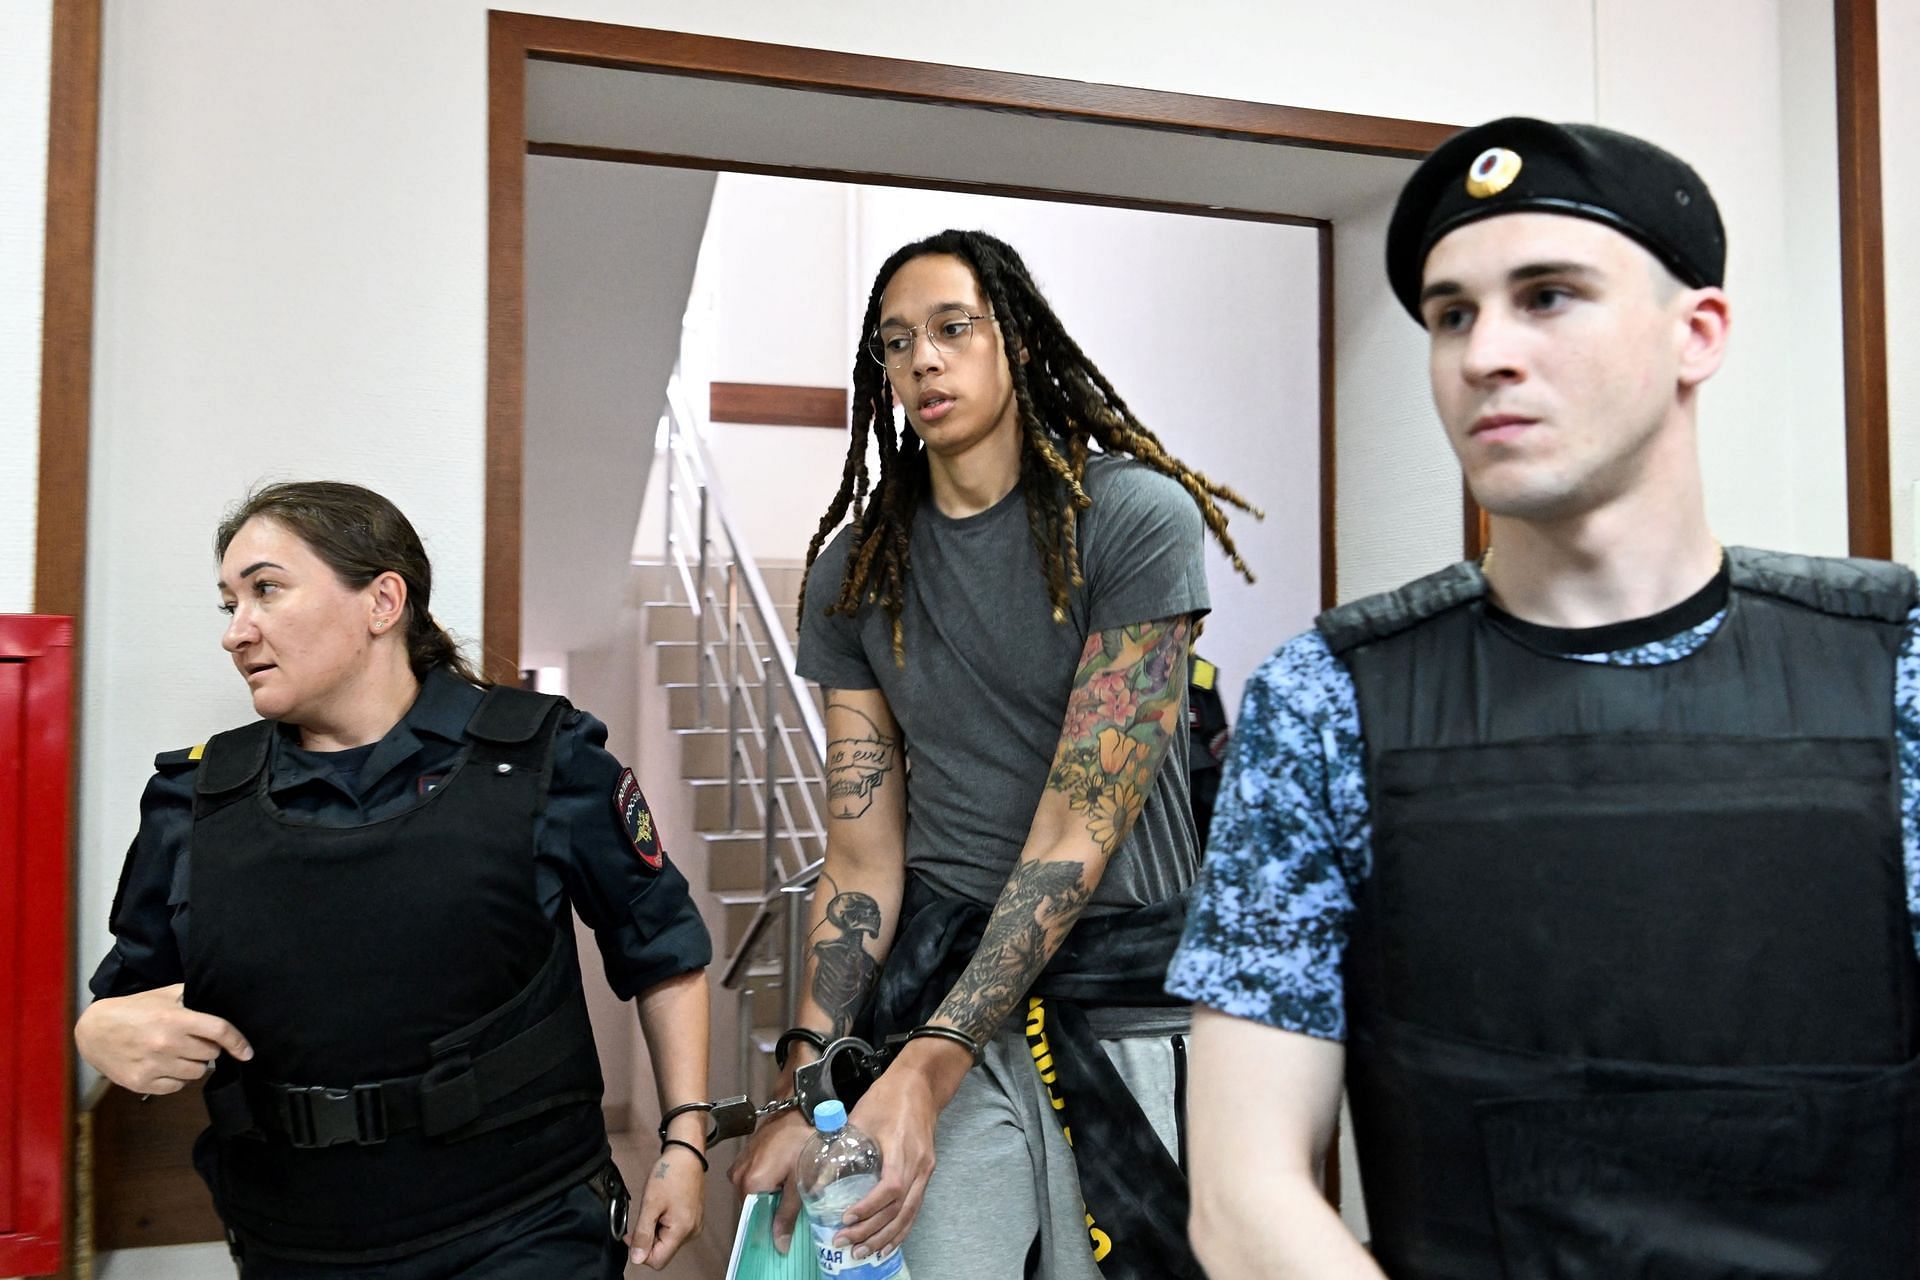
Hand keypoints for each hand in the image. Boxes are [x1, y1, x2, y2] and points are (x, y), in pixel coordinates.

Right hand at [74, 984, 252, 1093]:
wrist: (93, 1031)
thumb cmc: (132, 1009)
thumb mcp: (163, 994)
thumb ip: (192, 997)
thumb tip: (219, 1003)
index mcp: (175, 1019)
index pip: (219, 1032)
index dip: (238, 1043)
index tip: (247, 1052)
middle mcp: (166, 1044)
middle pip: (210, 1055)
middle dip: (207, 1049)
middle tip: (193, 1041)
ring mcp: (154, 1066)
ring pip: (196, 1074)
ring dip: (193, 1064)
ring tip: (178, 1053)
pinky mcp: (142, 1083)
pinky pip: (176, 1088)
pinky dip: (177, 1079)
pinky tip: (165, 1066)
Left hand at [627, 1145, 704, 1269]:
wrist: (687, 1154)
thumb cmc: (671, 1173)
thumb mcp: (650, 1204)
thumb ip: (643, 1234)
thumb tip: (637, 1258)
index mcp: (682, 1231)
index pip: (657, 1261)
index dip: (641, 1251)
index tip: (632, 1234)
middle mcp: (691, 1232)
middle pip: (663, 1252)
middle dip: (648, 1239)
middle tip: (644, 1216)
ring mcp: (694, 1226)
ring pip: (668, 1242)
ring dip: (655, 1231)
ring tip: (656, 1208)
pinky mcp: (694, 1219)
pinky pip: (674, 1232)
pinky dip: (664, 1224)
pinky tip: (663, 1208)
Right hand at [729, 1105, 812, 1251]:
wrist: (799, 1110)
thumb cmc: (802, 1144)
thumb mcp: (799, 1183)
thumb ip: (787, 1215)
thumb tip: (779, 1245)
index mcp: (750, 1184)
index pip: (752, 1219)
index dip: (768, 1227)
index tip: (782, 1230)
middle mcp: (738, 1176)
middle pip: (752, 1206)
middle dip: (769, 1209)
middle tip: (790, 1207)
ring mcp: (739, 1164)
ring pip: (752, 1191)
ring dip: (768, 1194)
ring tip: (788, 1189)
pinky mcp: (744, 1155)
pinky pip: (751, 1177)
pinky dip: (765, 1181)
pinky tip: (782, 1175)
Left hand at [838, 1065, 939, 1260]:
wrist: (920, 1083)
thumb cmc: (888, 1096)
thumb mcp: (860, 1117)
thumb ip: (841, 1147)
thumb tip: (818, 1179)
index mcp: (902, 1149)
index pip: (890, 1188)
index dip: (869, 1207)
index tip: (846, 1218)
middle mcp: (919, 1165)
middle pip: (899, 1209)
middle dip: (871, 1231)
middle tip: (845, 1243)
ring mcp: (926, 1170)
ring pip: (909, 1214)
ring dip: (886, 1237)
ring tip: (863, 1252)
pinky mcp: (927, 1172)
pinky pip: (915, 1208)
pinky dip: (901, 1229)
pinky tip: (887, 1243)